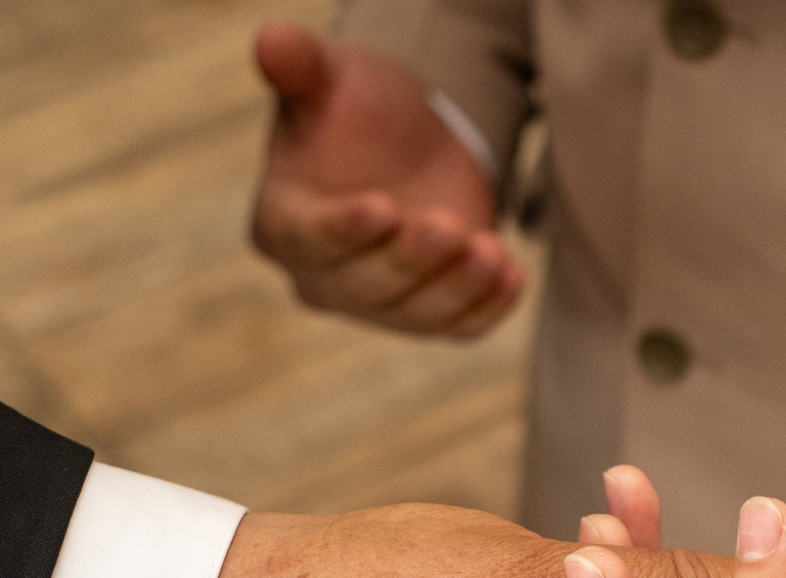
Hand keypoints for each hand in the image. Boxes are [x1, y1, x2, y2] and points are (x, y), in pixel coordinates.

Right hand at [248, 24, 525, 339]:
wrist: (408, 139)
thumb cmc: (355, 105)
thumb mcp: (330, 74)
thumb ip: (301, 63)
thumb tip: (272, 40)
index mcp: (282, 222)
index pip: (307, 237)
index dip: (343, 228)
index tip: (384, 207)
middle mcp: (322, 277)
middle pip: (364, 286)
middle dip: (411, 260)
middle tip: (450, 226)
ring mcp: (376, 304)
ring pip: (415, 314)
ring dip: (457, 288)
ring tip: (493, 251)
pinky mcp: (427, 314)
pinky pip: (456, 328)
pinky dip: (486, 309)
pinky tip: (513, 277)